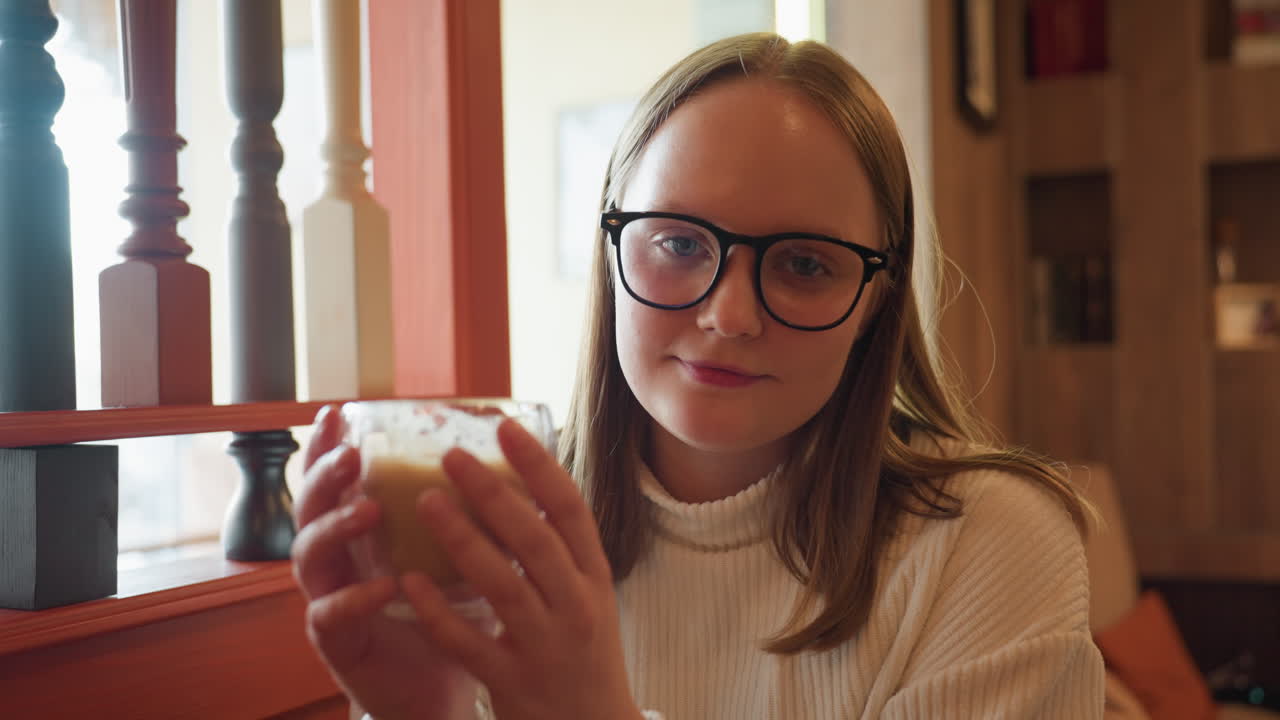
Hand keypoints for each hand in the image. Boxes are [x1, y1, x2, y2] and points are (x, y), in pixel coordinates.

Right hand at [292, 405, 481, 719]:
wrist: (440, 688)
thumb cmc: (448, 612)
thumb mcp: (459, 553)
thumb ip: (469, 511)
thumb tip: (513, 454)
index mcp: (360, 531)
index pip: (335, 479)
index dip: (327, 446)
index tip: (336, 411)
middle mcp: (336, 559)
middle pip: (309, 508)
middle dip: (323, 476)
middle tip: (350, 454)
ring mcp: (329, 599)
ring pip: (309, 555)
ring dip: (336, 528)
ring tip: (368, 510)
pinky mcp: (337, 643)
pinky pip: (331, 616)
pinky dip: (354, 599)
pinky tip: (383, 586)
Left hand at [400, 419, 642, 719]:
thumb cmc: (582, 654)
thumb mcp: (586, 596)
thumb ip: (558, 550)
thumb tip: (518, 482)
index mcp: (594, 578)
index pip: (571, 511)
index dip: (538, 466)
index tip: (505, 428)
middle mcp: (576, 607)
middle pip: (535, 540)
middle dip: (493, 494)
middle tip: (450, 456)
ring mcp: (546, 646)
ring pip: (503, 585)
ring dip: (462, 540)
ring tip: (426, 502)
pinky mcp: (514, 683)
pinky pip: (470, 643)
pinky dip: (439, 612)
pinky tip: (410, 582)